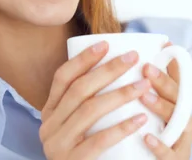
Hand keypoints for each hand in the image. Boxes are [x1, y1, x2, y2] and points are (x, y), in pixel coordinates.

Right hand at [39, 42, 151, 159]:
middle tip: (132, 58)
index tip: (106, 44)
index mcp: (49, 113)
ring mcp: (58, 146)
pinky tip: (139, 118)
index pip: (62, 79)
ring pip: (88, 112)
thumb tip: (114, 68)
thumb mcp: (77, 127)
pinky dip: (120, 128)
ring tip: (143, 85)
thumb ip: (86, 105)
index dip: (83, 59)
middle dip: (107, 71)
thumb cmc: (85, 155)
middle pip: (78, 91)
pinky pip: (97, 141)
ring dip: (119, 94)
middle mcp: (48, 127)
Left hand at [139, 43, 191, 158]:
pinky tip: (147, 137)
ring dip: (163, 107)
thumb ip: (137, 92)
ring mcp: (180, 142)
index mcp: (174, 107)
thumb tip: (117, 61)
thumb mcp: (144, 113)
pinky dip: (160, 145)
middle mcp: (182, 121)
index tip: (165, 43)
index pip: (178, 81)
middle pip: (179, 97)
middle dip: (164, 81)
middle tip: (146, 68)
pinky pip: (170, 155)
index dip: (174, 62)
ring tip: (145, 97)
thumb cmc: (143, 140)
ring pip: (180, 122)